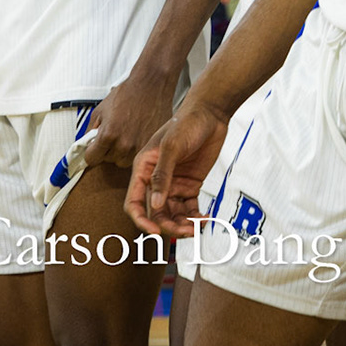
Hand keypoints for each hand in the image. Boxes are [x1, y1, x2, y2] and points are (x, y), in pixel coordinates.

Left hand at [83, 69, 177, 169]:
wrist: (151, 86)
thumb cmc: (128, 93)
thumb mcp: (100, 109)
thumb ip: (90, 130)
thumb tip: (85, 144)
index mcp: (108, 135)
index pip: (91, 159)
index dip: (91, 151)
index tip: (94, 147)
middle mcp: (124, 145)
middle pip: (107, 160)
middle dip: (107, 150)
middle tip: (113, 134)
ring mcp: (138, 147)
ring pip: (122, 161)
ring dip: (121, 151)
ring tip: (126, 134)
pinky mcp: (150, 145)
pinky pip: (136, 155)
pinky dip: (134, 148)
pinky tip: (136, 134)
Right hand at [127, 97, 231, 236]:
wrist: (211, 113)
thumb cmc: (187, 122)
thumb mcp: (171, 146)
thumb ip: (162, 175)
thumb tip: (155, 204)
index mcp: (143, 169)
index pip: (135, 202)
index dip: (141, 219)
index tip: (154, 232)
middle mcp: (156, 179)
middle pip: (156, 213)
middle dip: (168, 226)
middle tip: (185, 231)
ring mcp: (173, 184)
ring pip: (173, 214)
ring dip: (183, 224)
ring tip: (196, 227)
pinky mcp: (189, 185)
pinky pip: (189, 208)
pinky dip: (195, 217)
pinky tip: (203, 220)